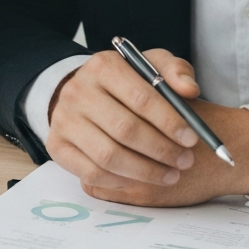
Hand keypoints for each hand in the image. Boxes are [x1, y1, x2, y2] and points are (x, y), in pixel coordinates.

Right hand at [46, 48, 248, 205]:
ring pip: (108, 155)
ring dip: (145, 171)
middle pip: (124, 129)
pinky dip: (121, 182)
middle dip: (161, 150)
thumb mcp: (152, 67)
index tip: (192, 139)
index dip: (170, 122)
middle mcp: (77, 90)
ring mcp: (63, 119)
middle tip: (185, 161)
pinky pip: (90, 173)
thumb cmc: (127, 84)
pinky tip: (142, 181)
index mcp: (103, 66)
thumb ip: (175, 72)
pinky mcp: (56, 146)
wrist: (85, 94)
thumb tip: (189, 90)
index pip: (140, 97)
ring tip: (170, 175)